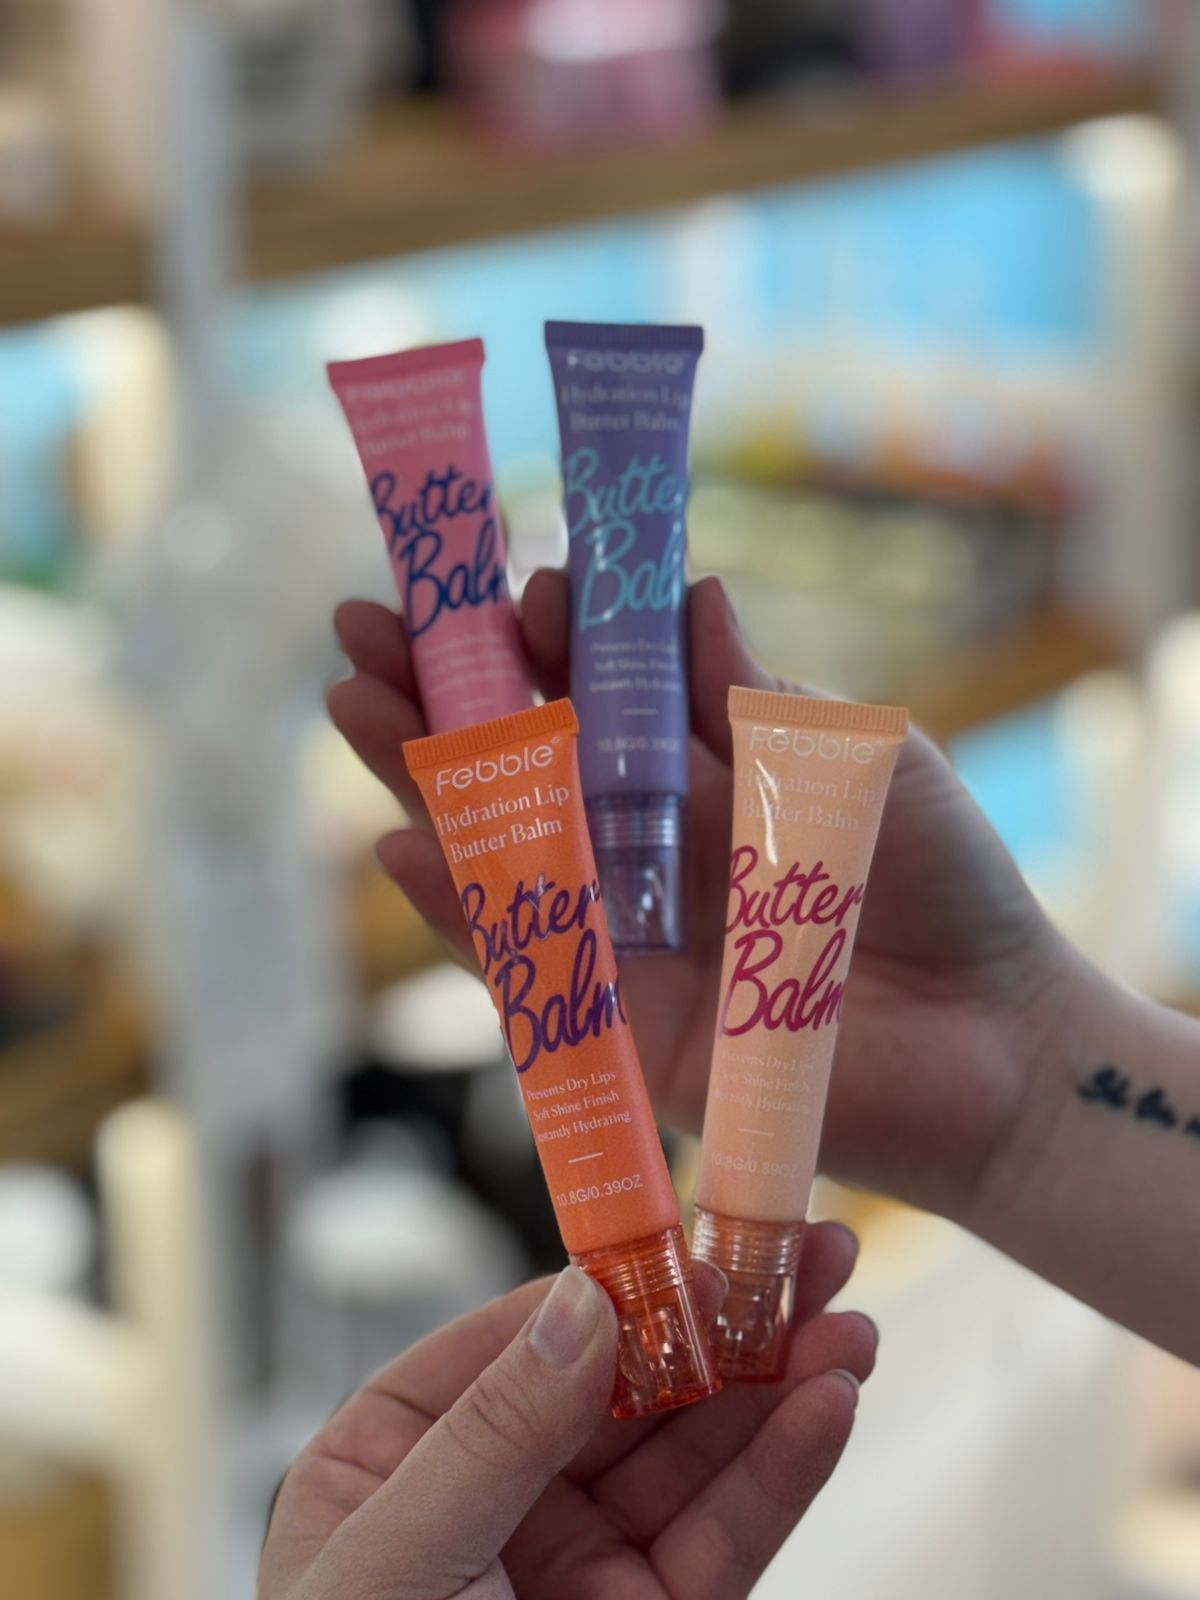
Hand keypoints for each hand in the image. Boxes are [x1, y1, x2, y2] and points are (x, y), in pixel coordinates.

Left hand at [259, 1223, 874, 1599]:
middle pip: (629, 1380)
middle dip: (722, 1314)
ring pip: (693, 1448)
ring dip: (776, 1379)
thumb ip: (491, 1433)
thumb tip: (583, 1304)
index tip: (695, 1225)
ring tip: (848, 1319)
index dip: (617, 1276)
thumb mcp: (394, 1564)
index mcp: (401, 1451)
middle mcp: (498, 1491)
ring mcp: (580, 1559)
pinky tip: (832, 1407)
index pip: (524, 1337)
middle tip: (810, 1248)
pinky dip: (785, 1469)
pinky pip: (726, 1534)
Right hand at [329, 572, 1066, 1220]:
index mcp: (702, 772)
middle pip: (522, 762)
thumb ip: (755, 697)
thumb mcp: (850, 760)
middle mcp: (648, 847)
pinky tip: (402, 844)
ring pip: (501, 849)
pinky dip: (464, 910)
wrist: (995, 1039)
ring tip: (351, 702)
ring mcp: (629, 933)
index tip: (511, 586)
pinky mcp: (626, 1025)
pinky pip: (527, 963)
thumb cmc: (942, 880)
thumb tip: (691, 591)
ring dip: (424, 782)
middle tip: (365, 624)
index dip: (546, 641)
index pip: (595, 694)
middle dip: (443, 694)